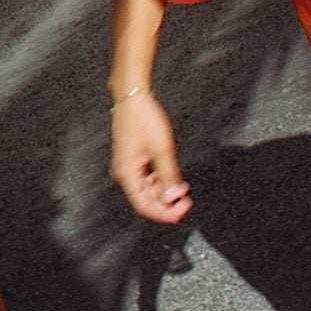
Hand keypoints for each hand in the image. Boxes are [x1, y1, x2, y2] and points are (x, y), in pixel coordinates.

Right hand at [111, 90, 191, 224]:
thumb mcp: (161, 149)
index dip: (164, 212)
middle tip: (186, 199)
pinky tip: (171, 177)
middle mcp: (124, 174)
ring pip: (146, 190)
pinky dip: (159, 181)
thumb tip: (173, 197)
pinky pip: (146, 178)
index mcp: (127, 174)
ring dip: (164, 192)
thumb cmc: (142, 118)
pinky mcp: (132, 160)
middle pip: (145, 200)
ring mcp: (128, 167)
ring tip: (181, 188)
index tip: (182, 209)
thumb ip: (168, 176)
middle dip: (166, 203)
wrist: (132, 98)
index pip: (144, 206)